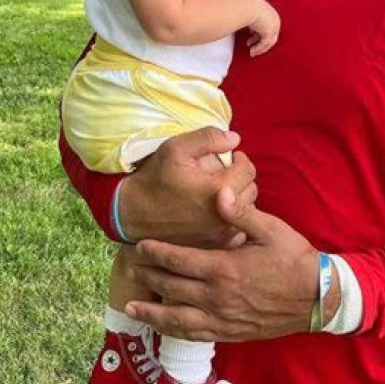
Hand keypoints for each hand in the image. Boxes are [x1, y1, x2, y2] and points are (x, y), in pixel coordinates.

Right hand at [117, 128, 257, 247]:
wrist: (134, 214)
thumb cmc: (155, 178)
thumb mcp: (175, 148)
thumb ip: (208, 138)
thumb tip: (235, 139)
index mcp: (219, 189)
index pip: (248, 170)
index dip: (240, 159)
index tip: (231, 157)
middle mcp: (224, 214)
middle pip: (251, 190)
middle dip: (241, 178)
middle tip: (226, 172)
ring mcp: (220, 233)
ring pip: (246, 211)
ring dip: (239, 197)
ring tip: (222, 190)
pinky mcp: (214, 245)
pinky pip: (237, 229)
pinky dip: (232, 218)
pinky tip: (218, 210)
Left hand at [125, 188, 338, 340]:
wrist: (317, 297)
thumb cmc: (294, 259)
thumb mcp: (271, 229)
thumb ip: (242, 213)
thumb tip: (219, 194)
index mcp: (224, 268)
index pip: (179, 260)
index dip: (156, 253)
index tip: (139, 246)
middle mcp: (217, 297)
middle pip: (172, 287)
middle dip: (148, 277)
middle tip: (129, 269)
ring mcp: (223, 318)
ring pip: (177, 317)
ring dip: (152, 312)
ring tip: (132, 308)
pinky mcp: (230, 333)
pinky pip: (194, 334)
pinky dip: (174, 331)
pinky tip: (164, 327)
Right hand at [247, 0, 280, 56]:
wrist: (246, 5)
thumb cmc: (245, 5)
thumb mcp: (248, 9)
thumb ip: (247, 15)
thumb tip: (238, 17)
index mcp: (271, 12)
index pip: (268, 25)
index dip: (260, 31)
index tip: (251, 35)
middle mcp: (275, 19)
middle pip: (271, 35)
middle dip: (261, 42)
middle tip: (253, 47)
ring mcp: (273, 26)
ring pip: (269, 42)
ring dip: (260, 48)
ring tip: (252, 52)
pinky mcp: (269, 32)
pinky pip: (264, 44)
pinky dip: (258, 49)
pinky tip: (251, 51)